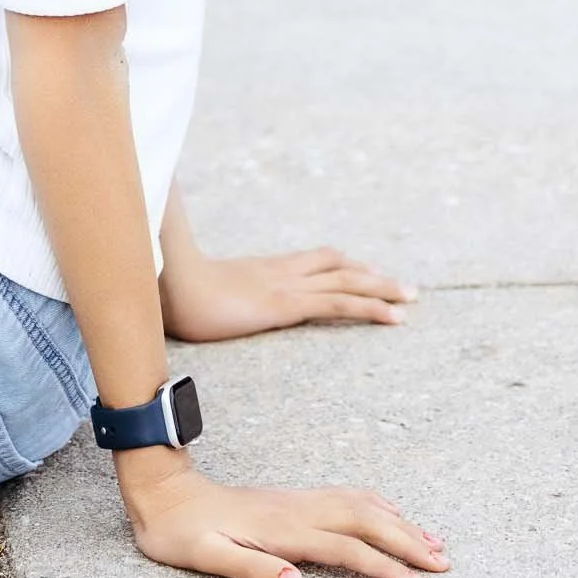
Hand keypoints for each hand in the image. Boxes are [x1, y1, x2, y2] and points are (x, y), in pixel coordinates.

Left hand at [117, 447, 447, 577]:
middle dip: (407, 541)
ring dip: (398, 521)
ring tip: (432, 542)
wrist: (162, 494)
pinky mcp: (291, 500)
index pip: (346, 549)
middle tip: (444, 564)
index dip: (384, 566)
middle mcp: (296, 510)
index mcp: (282, 531)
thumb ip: (252, 569)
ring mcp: (295, 501)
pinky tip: (390, 513)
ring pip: (360, 505)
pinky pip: (345, 497)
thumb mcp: (206, 558)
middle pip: (365, 521)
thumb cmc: (181, 534)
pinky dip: (376, 505)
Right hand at [159, 242, 415, 342]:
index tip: (360, 269)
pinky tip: (395, 316)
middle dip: (370, 274)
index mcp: (259, 269)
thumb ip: (196, 291)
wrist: (166, 285)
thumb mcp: (187, 291)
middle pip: (335, 265)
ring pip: (346, 280)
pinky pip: (340, 302)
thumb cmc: (167, 291)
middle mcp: (278, 272)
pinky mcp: (288, 304)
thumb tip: (183, 297)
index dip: (339, 263)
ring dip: (382, 288)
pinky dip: (372, 307)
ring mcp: (285, 286)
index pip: (310, 260)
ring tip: (411, 297)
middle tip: (401, 286)